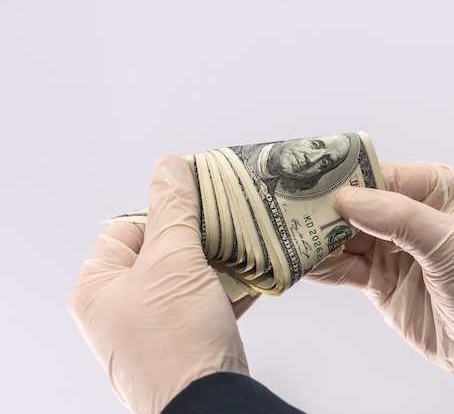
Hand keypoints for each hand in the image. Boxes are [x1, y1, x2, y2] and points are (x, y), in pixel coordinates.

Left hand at [68, 155, 255, 412]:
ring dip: (220, 260)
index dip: (166, 213)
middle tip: (230, 219)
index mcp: (98, 287)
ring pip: (189, 275)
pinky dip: (229, 286)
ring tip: (248, 240)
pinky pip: (205, 300)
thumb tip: (168, 164)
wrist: (209, 402)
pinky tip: (256, 271)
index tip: (201, 203)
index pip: (130, 228)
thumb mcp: (173, 260)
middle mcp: (120, 306)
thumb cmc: (176, 336)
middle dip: (201, 237)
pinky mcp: (185, 338)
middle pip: (164, 251)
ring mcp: (154, 325)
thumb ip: (172, 208)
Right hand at [306, 162, 453, 404]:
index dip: (346, 178)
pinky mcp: (378, 278)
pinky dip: (320, 266)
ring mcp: (391, 247)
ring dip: (315, 238)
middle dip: (323, 209)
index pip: (382, 175)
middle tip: (283, 209)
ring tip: (281, 235)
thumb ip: (401, 220)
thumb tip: (347, 199)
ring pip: (343, 235)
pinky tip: (296, 263)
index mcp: (437, 189)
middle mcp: (410, 213)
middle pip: (356, 204)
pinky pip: (342, 267)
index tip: (307, 182)